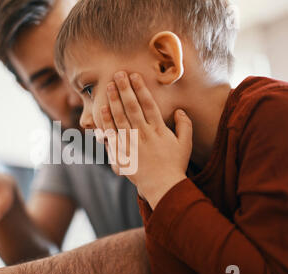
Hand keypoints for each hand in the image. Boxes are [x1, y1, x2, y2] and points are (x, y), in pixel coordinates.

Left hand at [100, 71, 192, 208]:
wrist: (162, 186)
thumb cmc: (175, 165)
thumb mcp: (186, 144)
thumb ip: (185, 125)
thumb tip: (180, 110)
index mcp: (159, 129)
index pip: (148, 104)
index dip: (140, 88)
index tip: (134, 75)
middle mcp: (144, 134)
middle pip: (132, 107)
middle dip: (125, 89)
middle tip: (118, 74)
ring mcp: (131, 143)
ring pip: (120, 118)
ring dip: (114, 101)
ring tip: (109, 87)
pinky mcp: (122, 153)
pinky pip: (112, 135)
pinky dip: (106, 122)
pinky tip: (102, 110)